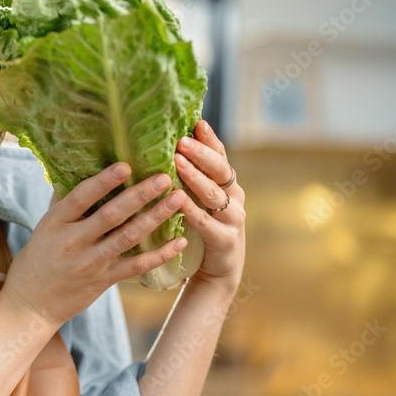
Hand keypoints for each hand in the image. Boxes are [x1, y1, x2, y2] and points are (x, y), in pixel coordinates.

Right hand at [1, 163, 188, 327]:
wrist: (31, 303)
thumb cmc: (38, 259)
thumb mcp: (44, 227)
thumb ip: (63, 202)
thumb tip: (77, 169)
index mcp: (55, 222)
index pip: (81, 197)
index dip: (104, 181)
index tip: (125, 165)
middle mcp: (73, 241)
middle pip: (111, 215)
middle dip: (140, 195)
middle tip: (164, 178)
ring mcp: (90, 262)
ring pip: (128, 237)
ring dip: (156, 218)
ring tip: (178, 200)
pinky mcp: (104, 280)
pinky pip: (137, 266)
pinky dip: (160, 254)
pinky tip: (180, 241)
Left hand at [173, 119, 246, 293]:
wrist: (215, 274)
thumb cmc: (200, 231)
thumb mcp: (196, 201)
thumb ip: (186, 179)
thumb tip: (161, 150)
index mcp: (227, 185)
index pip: (220, 156)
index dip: (210, 139)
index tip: (196, 122)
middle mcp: (234, 198)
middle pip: (220, 169)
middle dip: (201, 153)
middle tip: (181, 140)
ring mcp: (233, 219)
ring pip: (214, 193)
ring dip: (195, 177)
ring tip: (177, 162)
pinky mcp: (226, 241)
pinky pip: (206, 222)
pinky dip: (191, 210)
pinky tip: (178, 199)